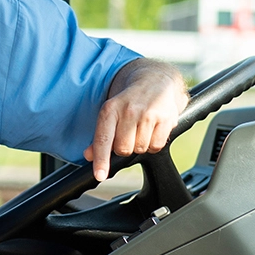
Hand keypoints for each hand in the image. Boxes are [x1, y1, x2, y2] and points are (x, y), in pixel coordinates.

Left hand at [84, 59, 187, 181]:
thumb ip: (99, 136)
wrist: (156, 79)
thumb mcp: (110, 112)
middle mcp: (129, 111)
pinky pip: (156, 146)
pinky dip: (153, 144)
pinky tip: (152, 130)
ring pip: (140, 149)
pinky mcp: (166, 118)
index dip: (101, 160)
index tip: (100, 175)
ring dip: (140, 145)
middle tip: (127, 134)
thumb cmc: (129, 99)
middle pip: (123, 149)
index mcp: (110, 109)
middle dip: (124, 147)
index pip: (103, 139)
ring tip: (141, 129)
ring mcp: (149, 114)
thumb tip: (89, 156)